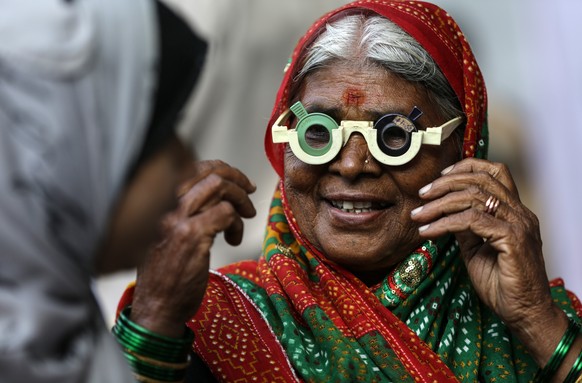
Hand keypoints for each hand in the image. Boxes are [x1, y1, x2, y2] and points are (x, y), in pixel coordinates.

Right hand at [130, 160, 255, 337]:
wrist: (156, 306)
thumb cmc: (165, 274)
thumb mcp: (167, 234)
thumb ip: (185, 211)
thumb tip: (215, 195)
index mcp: (159, 202)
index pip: (192, 167)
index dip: (220, 169)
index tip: (236, 181)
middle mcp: (165, 204)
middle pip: (208, 172)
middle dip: (237, 178)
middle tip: (250, 191)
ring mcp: (177, 219)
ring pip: (219, 187)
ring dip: (240, 199)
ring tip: (246, 216)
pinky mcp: (191, 236)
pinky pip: (226, 213)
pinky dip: (237, 223)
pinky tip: (232, 239)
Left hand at [410, 158, 568, 367]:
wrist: (523, 313)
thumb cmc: (502, 284)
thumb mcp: (476, 250)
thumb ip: (465, 228)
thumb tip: (444, 212)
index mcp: (514, 212)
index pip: (496, 172)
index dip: (467, 167)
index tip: (440, 177)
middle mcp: (520, 213)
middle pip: (481, 179)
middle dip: (445, 184)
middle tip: (421, 195)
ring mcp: (519, 224)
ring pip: (474, 197)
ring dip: (439, 204)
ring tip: (419, 215)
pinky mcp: (512, 239)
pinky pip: (472, 221)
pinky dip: (445, 224)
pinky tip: (429, 232)